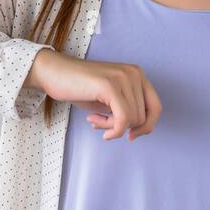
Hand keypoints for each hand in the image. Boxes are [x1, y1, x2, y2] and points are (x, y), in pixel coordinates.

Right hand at [26, 49, 161, 140]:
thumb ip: (128, 110)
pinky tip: (96, 126)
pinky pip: (123, 119)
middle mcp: (134, 73)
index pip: (156, 107)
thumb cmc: (78, 88)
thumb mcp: (109, 101)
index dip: (146, 126)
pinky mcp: (110, 86)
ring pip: (132, 119)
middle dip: (122, 127)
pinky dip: (113, 130)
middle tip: (101, 124)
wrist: (53, 73)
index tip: (130, 135)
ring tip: (94, 120)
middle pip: (143, 117)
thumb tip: (145, 130)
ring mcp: (123, 78)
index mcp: (137, 75)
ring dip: (112, 127)